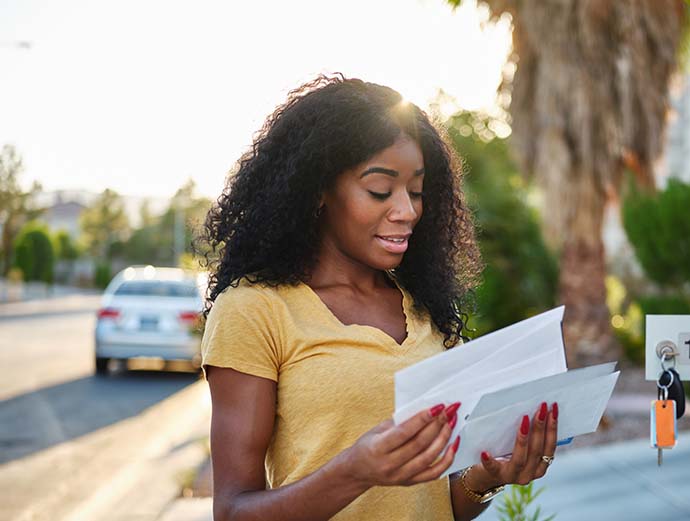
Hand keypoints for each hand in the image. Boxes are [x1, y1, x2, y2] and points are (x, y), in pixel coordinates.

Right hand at [344, 403, 461, 488]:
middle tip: (449, 411)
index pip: (405, 432)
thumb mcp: (376, 430)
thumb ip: (399, 422)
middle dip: (437, 425)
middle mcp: (390, 465)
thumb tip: (424, 411)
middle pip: (420, 444)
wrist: (357, 471)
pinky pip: (433, 473)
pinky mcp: (410, 482)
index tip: (438, 407)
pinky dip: (447, 459)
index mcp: (378, 448)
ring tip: (452, 423)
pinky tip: (453, 445)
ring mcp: (401, 476)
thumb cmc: (367, 446)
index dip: (423, 419)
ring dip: (444, 438)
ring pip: (429, 458)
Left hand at [467, 402, 557, 490]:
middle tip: (541, 408)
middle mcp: (529, 473)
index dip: (552, 428)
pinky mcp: (495, 475)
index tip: (552, 409)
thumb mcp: (520, 449)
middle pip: (537, 450)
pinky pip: (493, 468)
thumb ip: (528, 437)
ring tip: (524, 419)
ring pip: (520, 459)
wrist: (486, 475)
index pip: (549, 446)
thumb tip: (532, 410)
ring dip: (523, 438)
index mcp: (539, 466)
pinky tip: (485, 452)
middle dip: (540, 427)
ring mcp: (512, 475)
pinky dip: (490, 460)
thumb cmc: (504, 455)